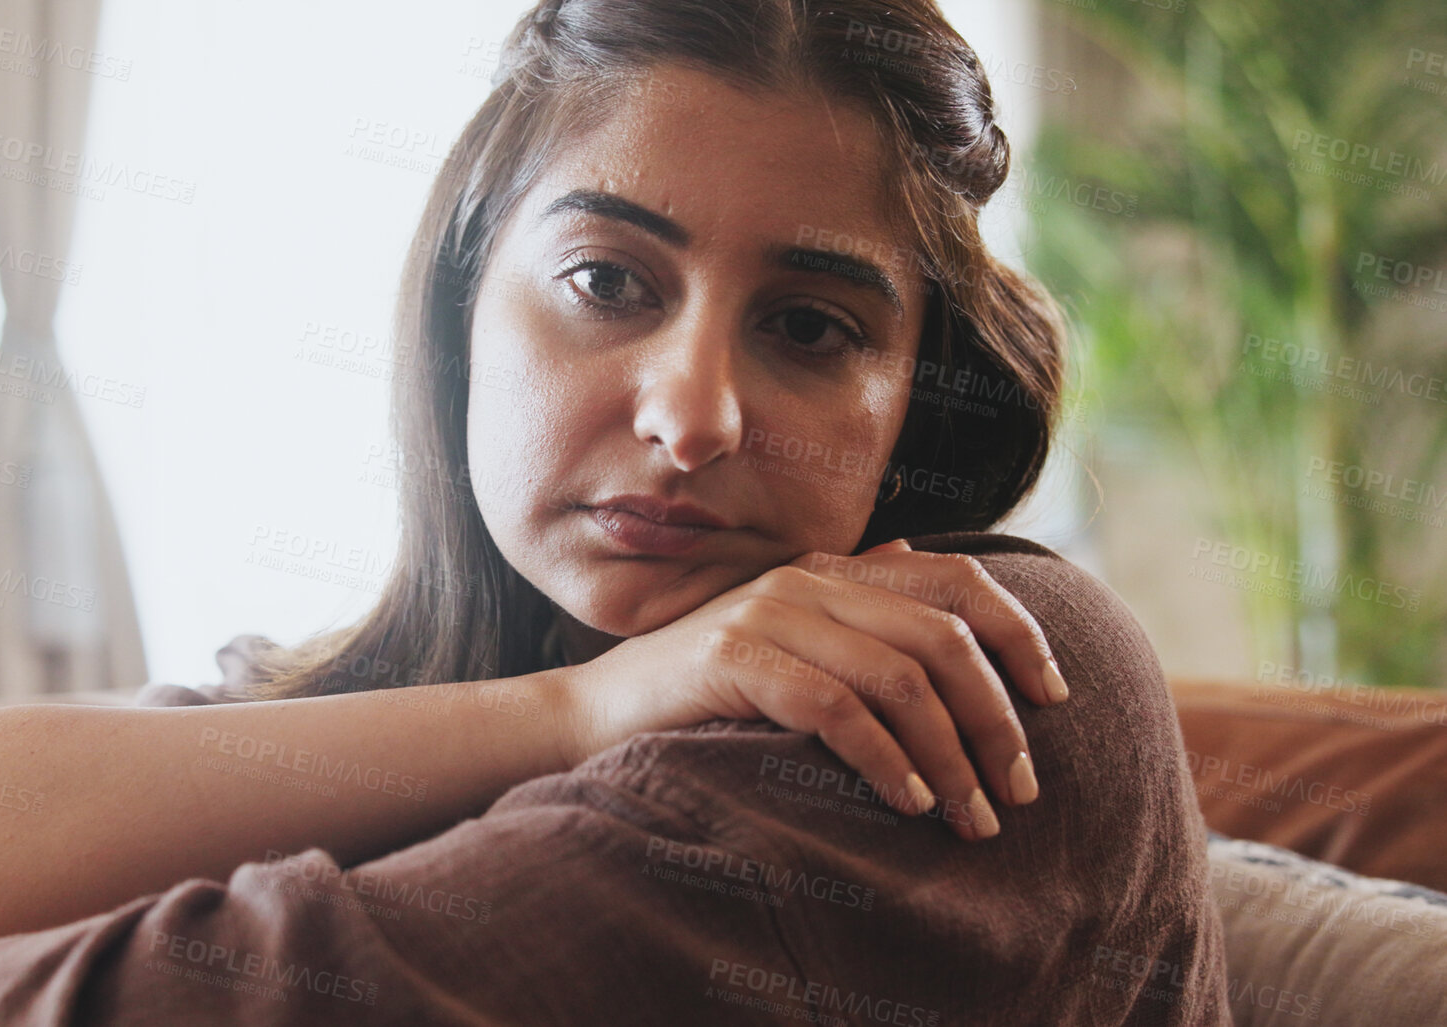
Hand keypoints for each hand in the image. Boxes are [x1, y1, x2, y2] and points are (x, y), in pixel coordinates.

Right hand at [554, 539, 1070, 840]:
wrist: (591, 713)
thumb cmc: (699, 690)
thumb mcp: (783, 637)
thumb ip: (850, 604)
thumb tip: (919, 561)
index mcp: (830, 569)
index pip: (956, 580)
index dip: (1019, 633)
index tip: (1057, 697)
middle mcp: (806, 579)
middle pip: (942, 638)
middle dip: (996, 719)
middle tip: (1018, 791)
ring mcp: (768, 614)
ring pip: (900, 679)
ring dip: (951, 757)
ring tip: (971, 818)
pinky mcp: (735, 661)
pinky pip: (837, 708)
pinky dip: (885, 760)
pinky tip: (908, 802)